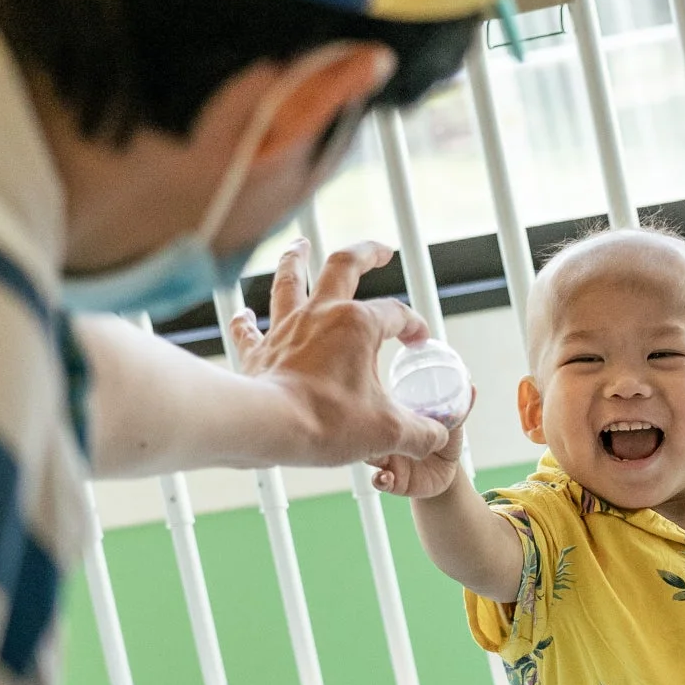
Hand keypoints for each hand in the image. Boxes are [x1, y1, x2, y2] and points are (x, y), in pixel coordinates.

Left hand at [223, 239, 448, 466]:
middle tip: (379, 250)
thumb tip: (439, 437)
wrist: (268, 427)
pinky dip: (247, 320)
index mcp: (358, 324)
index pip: (396, 314)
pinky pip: (249, 330)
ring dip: (296, 261)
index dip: (413, 325)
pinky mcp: (258, 353)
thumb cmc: (326, 421)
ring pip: (290, 281)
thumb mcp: (387, 430)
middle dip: (365, 253)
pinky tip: (245, 313)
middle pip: (343, 266)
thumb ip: (420, 432)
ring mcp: (285, 330)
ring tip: (300, 246)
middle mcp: (321, 315)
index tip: (419, 341)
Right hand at [369, 388, 474, 498]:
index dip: (375, 407)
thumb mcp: (452, 425)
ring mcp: (387, 461)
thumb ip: (459, 409)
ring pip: (370, 456)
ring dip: (371, 455)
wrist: (447, 474)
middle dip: (369, 430)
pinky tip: (384, 478)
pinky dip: (379, 480)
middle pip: (371, 432)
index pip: (381, 412)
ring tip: (377, 457)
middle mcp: (389, 440)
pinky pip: (379, 482)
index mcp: (399, 423)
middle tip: (377, 429)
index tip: (374, 401)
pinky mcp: (392, 481)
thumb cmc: (445, 443)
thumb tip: (473, 387)